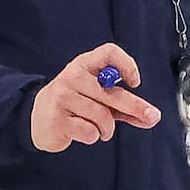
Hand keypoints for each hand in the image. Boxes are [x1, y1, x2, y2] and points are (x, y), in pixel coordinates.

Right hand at [31, 44, 160, 152]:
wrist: (37, 119)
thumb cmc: (74, 106)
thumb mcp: (98, 99)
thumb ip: (124, 106)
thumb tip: (151, 117)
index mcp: (84, 65)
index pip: (108, 52)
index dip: (126, 64)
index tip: (135, 82)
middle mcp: (72, 76)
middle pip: (111, 92)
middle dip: (135, 107)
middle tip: (152, 117)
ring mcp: (63, 97)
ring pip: (101, 115)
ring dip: (107, 129)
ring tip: (102, 130)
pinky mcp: (57, 119)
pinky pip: (89, 131)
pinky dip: (93, 136)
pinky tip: (85, 133)